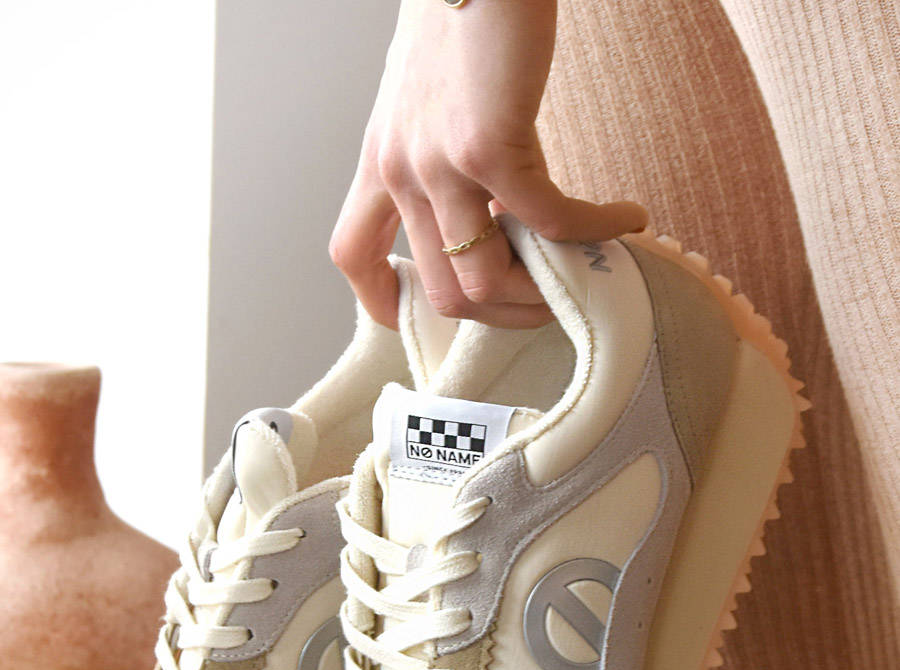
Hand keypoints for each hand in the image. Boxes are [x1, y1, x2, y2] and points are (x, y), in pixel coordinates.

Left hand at [330, 0, 646, 329]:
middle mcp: (401, 172)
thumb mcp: (431, 101)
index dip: (382, 301)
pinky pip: (548, 222)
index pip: (353, 254)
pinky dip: (595, 230)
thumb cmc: (466, 17)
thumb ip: (447, 162)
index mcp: (383, 163)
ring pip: (484, 283)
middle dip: (503, 314)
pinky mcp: (487, 147)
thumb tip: (501, 214)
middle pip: (440, 293)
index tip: (422, 313)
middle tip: (548, 299)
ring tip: (584, 272)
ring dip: (542, 294)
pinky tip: (626, 218)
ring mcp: (438, 164)